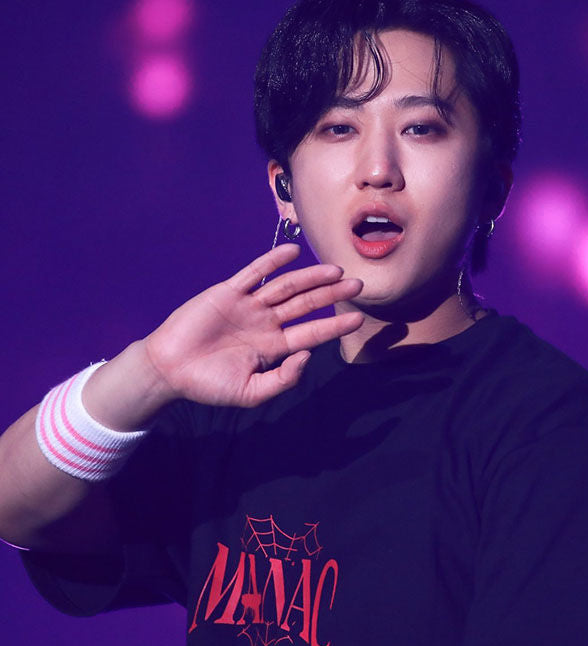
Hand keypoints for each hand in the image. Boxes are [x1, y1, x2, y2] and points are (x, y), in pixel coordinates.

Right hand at [142, 244, 362, 407]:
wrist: (169, 370)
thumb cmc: (209, 385)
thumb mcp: (252, 393)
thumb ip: (284, 379)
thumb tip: (308, 355)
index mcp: (274, 346)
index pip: (312, 331)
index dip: (335, 325)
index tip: (359, 318)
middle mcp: (266, 322)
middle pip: (306, 304)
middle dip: (332, 294)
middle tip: (359, 284)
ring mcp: (248, 306)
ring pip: (286, 286)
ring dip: (311, 277)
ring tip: (336, 271)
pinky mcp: (228, 293)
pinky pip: (254, 273)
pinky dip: (272, 262)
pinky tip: (293, 252)